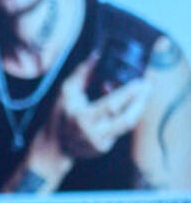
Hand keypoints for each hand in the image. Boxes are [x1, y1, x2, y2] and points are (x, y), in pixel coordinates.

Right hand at [25, 60, 149, 178]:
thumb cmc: (60, 115)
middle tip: (148, 86)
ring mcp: (101, 142)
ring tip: (144, 94)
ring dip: (138, 107)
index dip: (128, 94)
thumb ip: (82, 73)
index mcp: (82, 118)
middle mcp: (93, 132)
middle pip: (126, 118)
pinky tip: (132, 105)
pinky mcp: (105, 147)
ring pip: (127, 124)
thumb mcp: (66, 93)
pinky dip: (128, 114)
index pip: (111, 105)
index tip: (140, 82)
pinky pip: (122, 129)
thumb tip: (97, 55)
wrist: (55, 145)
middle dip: (140, 101)